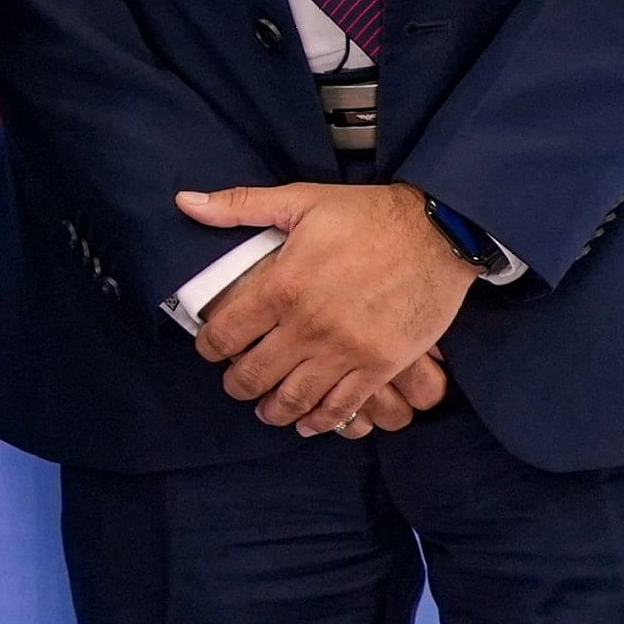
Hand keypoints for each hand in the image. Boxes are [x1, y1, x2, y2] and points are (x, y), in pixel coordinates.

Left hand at [178, 182, 476, 433]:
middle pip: (255, 374)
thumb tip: (185, 202)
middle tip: (235, 384)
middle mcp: (309, 325)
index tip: (209, 348)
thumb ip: (240, 206)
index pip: (226, 333)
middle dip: (237, 384)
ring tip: (266, 410)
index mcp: (283, 286)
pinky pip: (343, 406)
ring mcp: (346, 350)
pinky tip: (308, 423)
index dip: (209, 346)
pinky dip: (320, 420)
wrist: (439, 232)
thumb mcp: (300, 200)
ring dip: (273, 409)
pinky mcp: (381, 365)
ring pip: (295, 398)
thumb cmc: (367, 215)